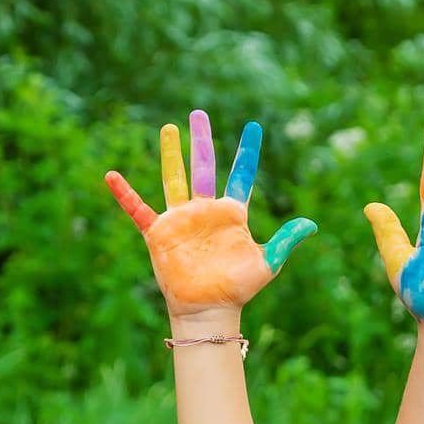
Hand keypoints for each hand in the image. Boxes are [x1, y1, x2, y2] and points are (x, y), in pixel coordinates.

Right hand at [105, 111, 315, 318]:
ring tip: (168, 128)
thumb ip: (286, 240)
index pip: (241, 175)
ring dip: (171, 154)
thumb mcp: (267, 262)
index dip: (247, 151)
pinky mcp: (160, 233)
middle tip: (198, 113)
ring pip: (175, 179)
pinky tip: (111, 176)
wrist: (210, 309)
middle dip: (201, 140)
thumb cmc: (238, 288)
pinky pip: (139, 210)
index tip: (254, 126)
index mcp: (231, 214)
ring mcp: (181, 220)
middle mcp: (205, 211)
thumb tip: (311, 224)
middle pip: (203, 167)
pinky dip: (125, 194)